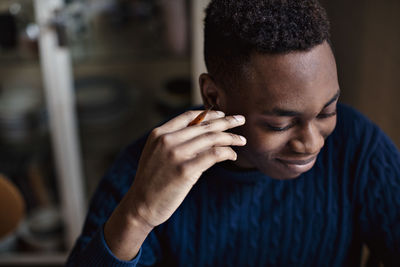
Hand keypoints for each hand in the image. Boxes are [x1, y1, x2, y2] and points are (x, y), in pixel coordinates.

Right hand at [126, 110, 245, 226]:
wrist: (141, 205)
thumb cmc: (153, 181)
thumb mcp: (159, 154)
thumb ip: (178, 143)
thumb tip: (208, 137)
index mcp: (159, 133)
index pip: (189, 116)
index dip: (209, 113)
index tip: (223, 114)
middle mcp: (167, 140)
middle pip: (204, 125)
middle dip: (226, 121)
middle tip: (241, 119)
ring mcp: (175, 154)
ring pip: (212, 138)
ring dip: (230, 137)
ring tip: (242, 140)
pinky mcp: (185, 170)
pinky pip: (214, 155)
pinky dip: (227, 152)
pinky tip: (233, 155)